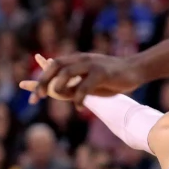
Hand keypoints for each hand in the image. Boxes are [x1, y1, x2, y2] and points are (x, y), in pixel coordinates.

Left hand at [20, 53, 144, 106]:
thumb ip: (73, 85)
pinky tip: (79, 108)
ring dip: (59, 86)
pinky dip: (79, 98)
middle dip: (43, 81)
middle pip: (56, 66)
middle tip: (37, 97)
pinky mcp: (103, 73)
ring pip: (67, 72)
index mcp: (77, 61)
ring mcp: (92, 65)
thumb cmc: (111, 78)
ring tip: (57, 97)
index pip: (53, 66)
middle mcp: (82, 60)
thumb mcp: (88, 82)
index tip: (32, 97)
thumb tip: (56, 94)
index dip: (40, 80)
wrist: (136, 70)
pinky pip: (85, 85)